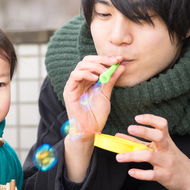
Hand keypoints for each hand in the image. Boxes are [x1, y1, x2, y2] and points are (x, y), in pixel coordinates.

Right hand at [62, 55, 122, 181]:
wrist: (90, 130)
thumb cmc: (96, 115)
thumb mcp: (106, 94)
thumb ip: (111, 80)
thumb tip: (121, 66)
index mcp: (88, 80)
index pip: (94, 63)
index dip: (106, 59)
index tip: (119, 59)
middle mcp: (80, 81)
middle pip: (87, 61)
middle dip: (102, 59)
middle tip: (113, 62)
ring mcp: (73, 85)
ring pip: (80, 66)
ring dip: (94, 66)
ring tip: (104, 72)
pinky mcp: (69, 91)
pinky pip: (74, 76)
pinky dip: (85, 74)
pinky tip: (95, 78)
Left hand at [115, 114, 189, 189]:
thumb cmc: (172, 160)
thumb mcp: (158, 148)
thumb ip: (139, 142)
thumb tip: (119, 136)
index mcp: (166, 141)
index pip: (162, 125)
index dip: (150, 119)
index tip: (137, 118)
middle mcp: (167, 149)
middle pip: (158, 136)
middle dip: (144, 131)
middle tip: (129, 128)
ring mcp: (166, 162)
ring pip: (150, 156)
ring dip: (132, 155)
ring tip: (119, 157)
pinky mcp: (165, 175)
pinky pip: (152, 174)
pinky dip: (140, 174)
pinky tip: (131, 172)